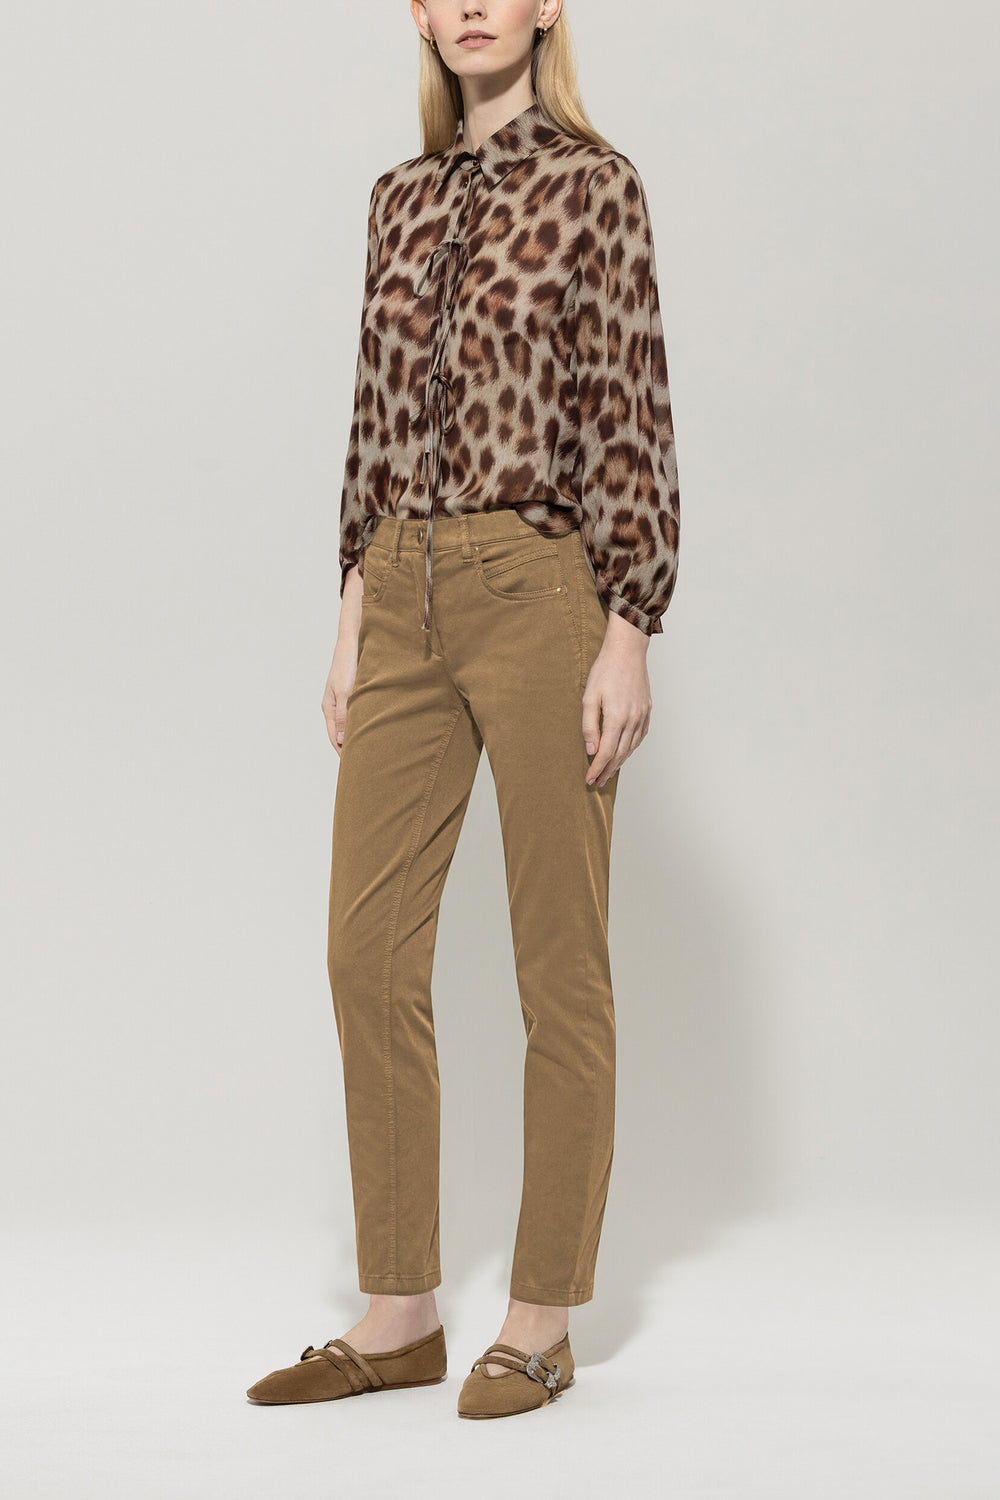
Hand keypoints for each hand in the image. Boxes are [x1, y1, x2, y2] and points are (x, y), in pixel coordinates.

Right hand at [321, 565, 362, 753]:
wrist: (357, 636)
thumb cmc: (350, 662)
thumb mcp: (347, 690)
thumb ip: (345, 715)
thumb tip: (342, 740)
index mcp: (330, 708)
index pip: (335, 739)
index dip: (345, 755)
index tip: (357, 771)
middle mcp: (337, 705)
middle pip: (344, 734)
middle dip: (356, 749)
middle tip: (372, 766)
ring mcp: (348, 698)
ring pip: (355, 723)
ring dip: (364, 735)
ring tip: (380, 751)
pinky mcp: (359, 691)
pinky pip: (363, 712)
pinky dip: (370, 722)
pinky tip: (384, 728)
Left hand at [582, 612, 652, 786]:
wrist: (627, 650)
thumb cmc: (605, 670)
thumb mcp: (589, 697)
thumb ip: (589, 725)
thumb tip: (591, 749)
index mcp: (617, 718)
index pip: (607, 752)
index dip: (597, 768)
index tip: (589, 779)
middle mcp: (633, 720)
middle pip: (620, 754)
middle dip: (608, 770)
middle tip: (598, 782)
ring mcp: (642, 715)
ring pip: (632, 747)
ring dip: (620, 762)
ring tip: (610, 772)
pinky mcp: (647, 709)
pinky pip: (641, 736)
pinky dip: (632, 748)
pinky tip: (625, 752)